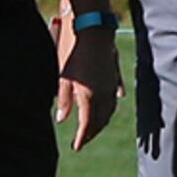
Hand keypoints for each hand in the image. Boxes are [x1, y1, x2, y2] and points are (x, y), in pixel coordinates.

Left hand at [56, 24, 121, 150]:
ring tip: (95, 126)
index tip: (77, 147)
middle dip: (92, 132)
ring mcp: (111, 84)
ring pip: (110, 109)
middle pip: (100, 120)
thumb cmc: (72, 52)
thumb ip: (63, 100)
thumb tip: (62, 120)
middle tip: (84, 140)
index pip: (87, 125)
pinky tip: (112, 104)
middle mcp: (104, 94)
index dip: (82, 138)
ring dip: (102, 120)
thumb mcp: (62, 77)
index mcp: (89, 97)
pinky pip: (115, 94)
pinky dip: (112, 103)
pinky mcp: (114, 73)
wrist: (92, 29)